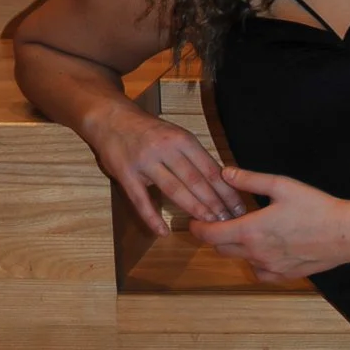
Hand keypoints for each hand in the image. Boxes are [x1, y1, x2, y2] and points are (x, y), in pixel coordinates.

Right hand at [83, 100, 244, 237]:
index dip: (226, 190)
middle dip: (215, 203)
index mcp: (182, 139)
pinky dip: (152, 218)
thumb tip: (223, 179)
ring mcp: (144, 162)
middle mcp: (165, 149)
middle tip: (229, 221)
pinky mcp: (125, 174)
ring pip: (174, 190)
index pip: (210, 169)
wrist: (110, 118)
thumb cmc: (149, 130)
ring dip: (193, 210)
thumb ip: (195, 156)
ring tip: (209, 225)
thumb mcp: (176, 134)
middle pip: (195, 181)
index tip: (239, 207)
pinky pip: (141, 200)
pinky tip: (164, 232)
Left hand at [187, 165, 349, 282]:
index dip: (197, 227)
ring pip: (240, 260)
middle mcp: (255, 253)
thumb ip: (250, 180)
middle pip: (221, 248)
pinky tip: (266, 249)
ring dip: (238, 247)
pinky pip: (260, 273)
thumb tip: (225, 173)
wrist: (347, 233)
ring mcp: (270, 267)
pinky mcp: (284, 276)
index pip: (209, 234)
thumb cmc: (316, 207)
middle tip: (224, 221)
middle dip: (216, 235)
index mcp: (250, 231)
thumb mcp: (282, 186)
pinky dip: (256, 262)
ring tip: (249, 233)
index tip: (195, 220)